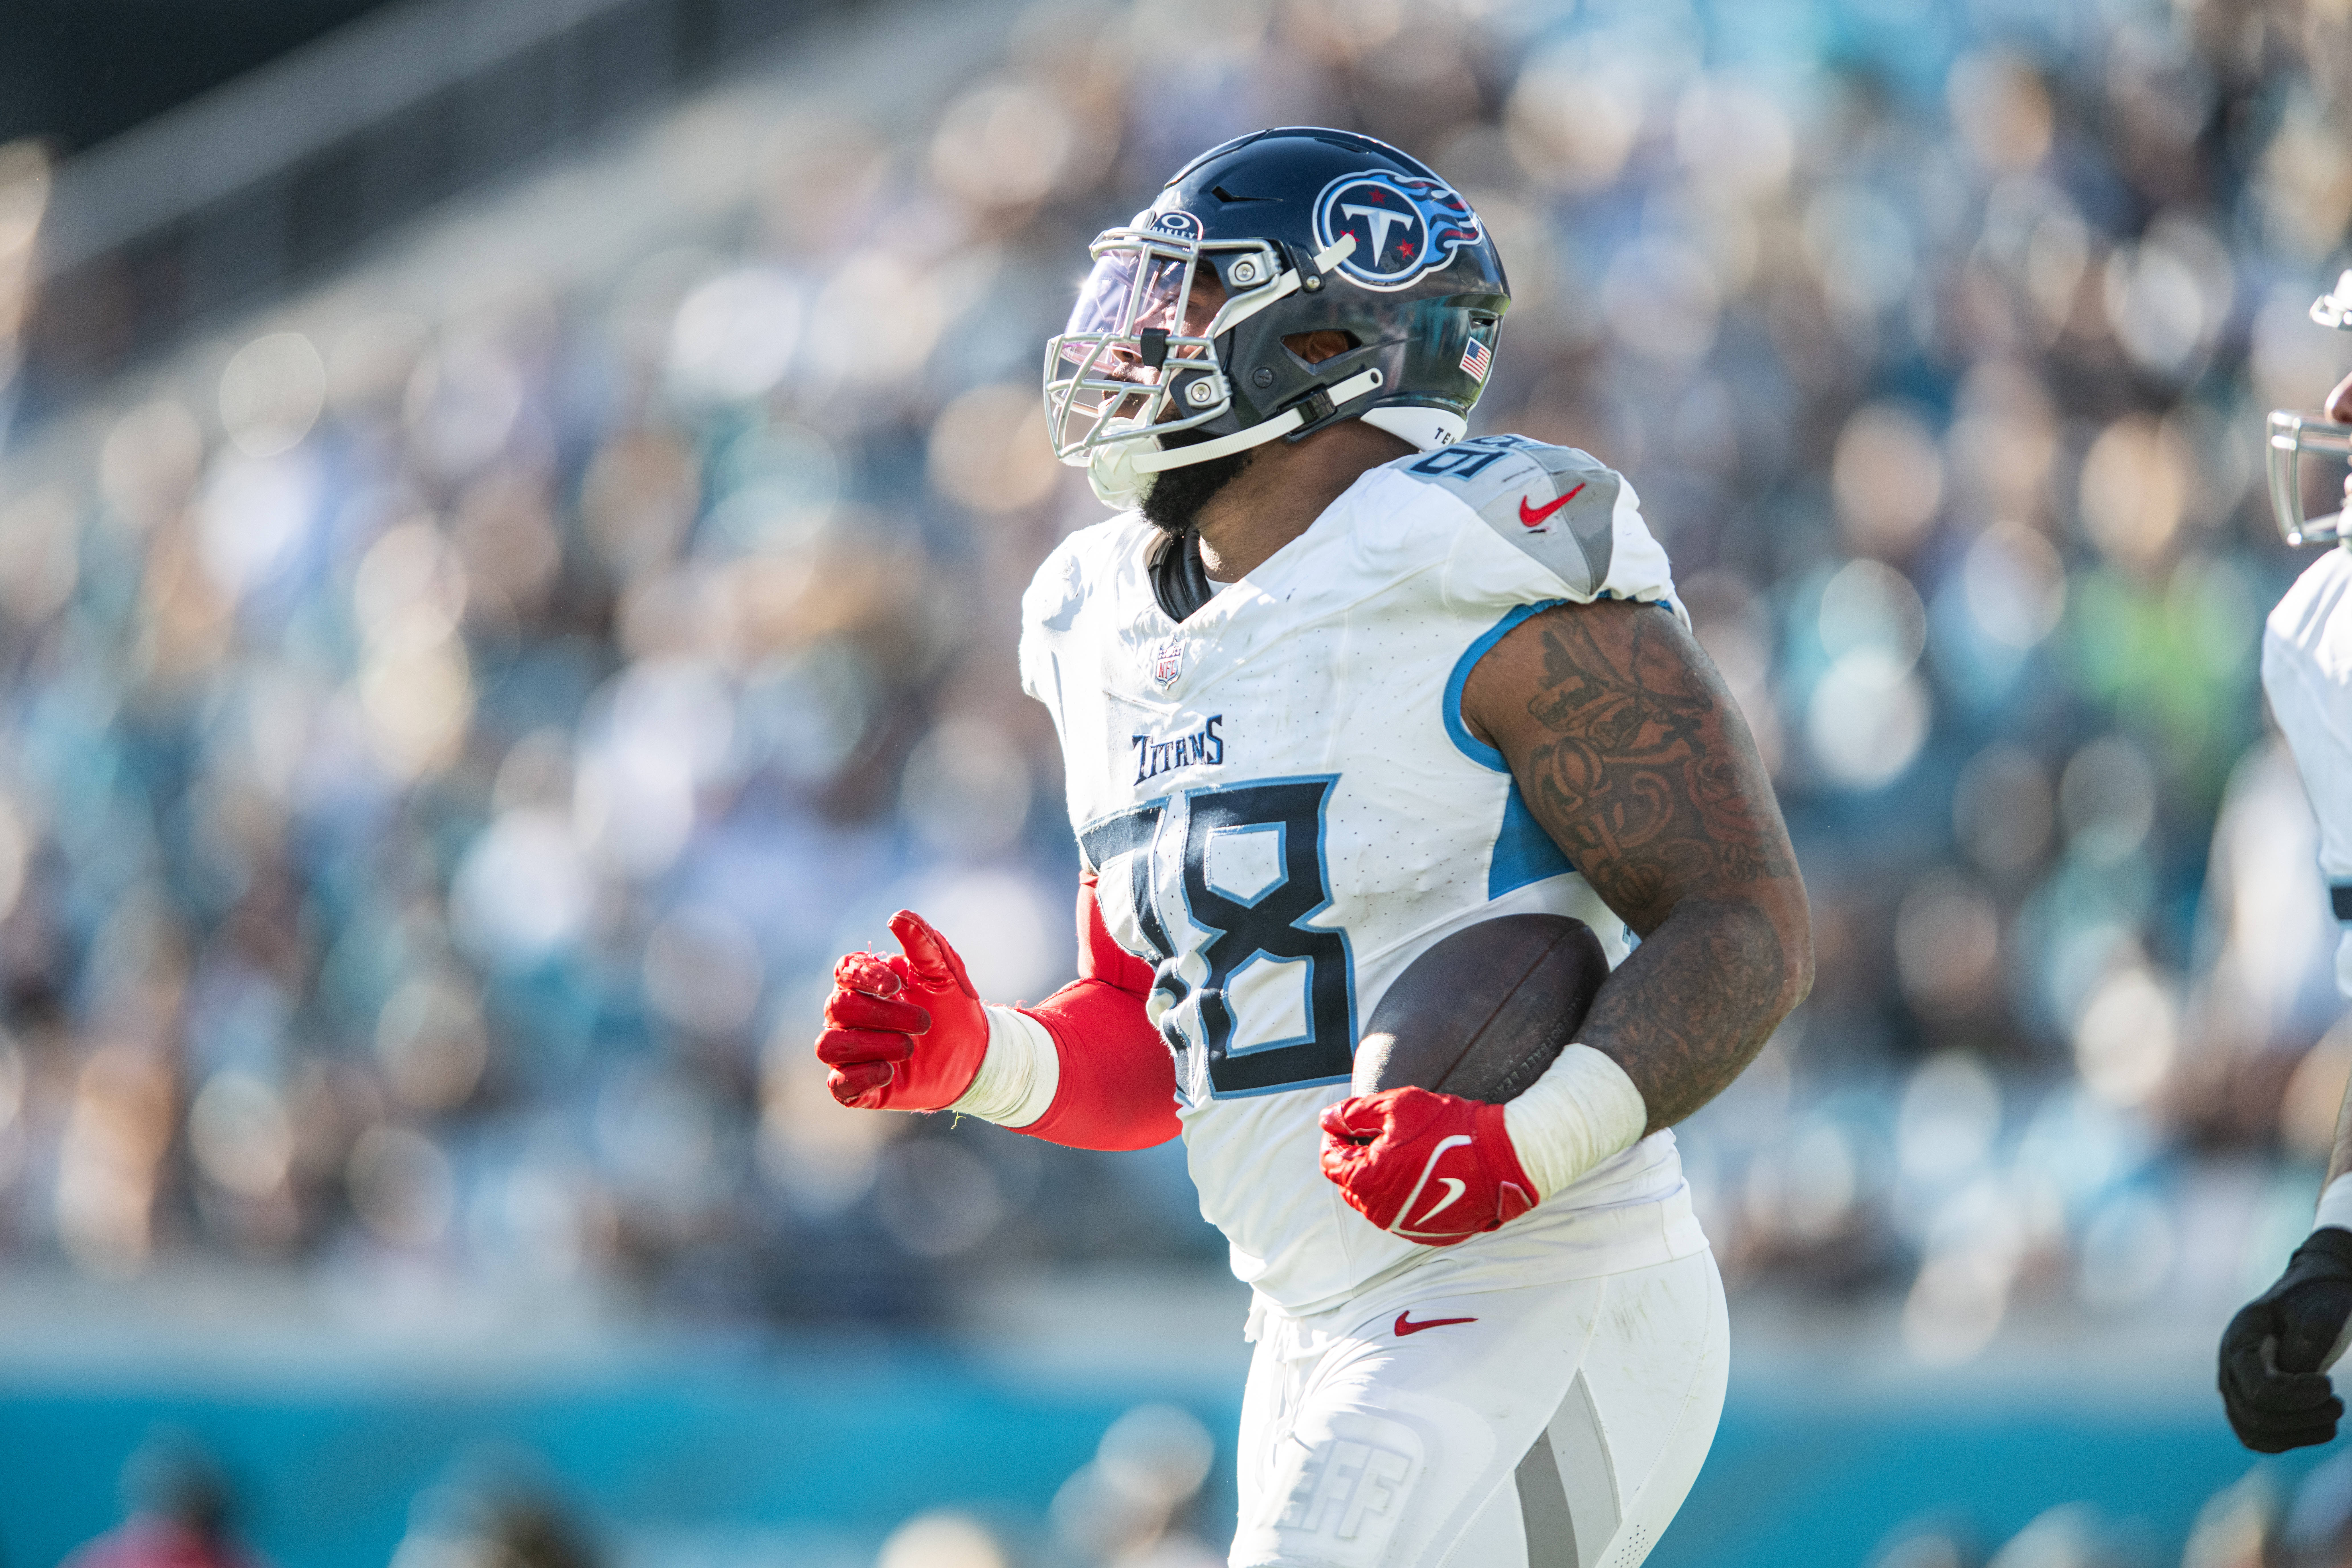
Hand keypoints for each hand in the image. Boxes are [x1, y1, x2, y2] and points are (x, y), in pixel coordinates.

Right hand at [814, 911, 990, 1111]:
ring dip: (870, 1045)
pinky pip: (838, 1084)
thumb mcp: (945, 973)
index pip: (844, 971)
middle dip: (881, 1015)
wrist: (973, 1056)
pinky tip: (890, 1071)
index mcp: (865, 983)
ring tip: (909, 1048)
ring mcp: (850, 1051)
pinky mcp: (857, 1086)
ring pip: (828, 1045)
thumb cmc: (952, 1008)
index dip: (865, 976)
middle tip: (924, 1022)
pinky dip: (861, 1076)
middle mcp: (848, 1016)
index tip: (896, 985)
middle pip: (836, 1008)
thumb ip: (923, 943)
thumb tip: (897, 917)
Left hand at [1319, 1086, 1536, 1245]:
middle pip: (1351, 1182)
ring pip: (1376, 1199)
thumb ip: (1355, 1114)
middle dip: (1357, 1157)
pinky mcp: (1429, 1233)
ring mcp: (1405, 1226)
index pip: (1331, 1161)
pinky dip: (1405, 1193)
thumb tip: (1327, 1118)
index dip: (1336, 1137)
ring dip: (1381, 1176)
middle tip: (1379, 1132)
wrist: (1503, 1158)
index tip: (1347, 1121)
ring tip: (1405, 1150)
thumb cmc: (1451, 1129)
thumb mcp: (1396, 1107)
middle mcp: (1380, 1212)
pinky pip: (1403, 1211)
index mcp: (1366, 1182)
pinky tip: (1424, 1170)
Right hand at [2218, 1228, 2351, 1451]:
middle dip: (2305, 1416)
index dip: (2298, 1396)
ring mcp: (2234, 1391)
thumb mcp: (2316, 1310)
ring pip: (2257, 1433)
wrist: (2305, 1300)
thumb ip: (2307, 1339)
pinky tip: (2318, 1423)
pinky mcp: (2248, 1407)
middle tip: (2339, 1404)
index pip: (2261, 1388)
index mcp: (2239, 1341)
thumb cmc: (2314, 1301)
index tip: (2330, 1385)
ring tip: (2332, 1414)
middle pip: (2257, 1415)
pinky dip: (2293, 1439)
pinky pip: (2262, 1439)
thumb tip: (2299, 1375)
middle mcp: (2228, 1369)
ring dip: (2302, 1432)